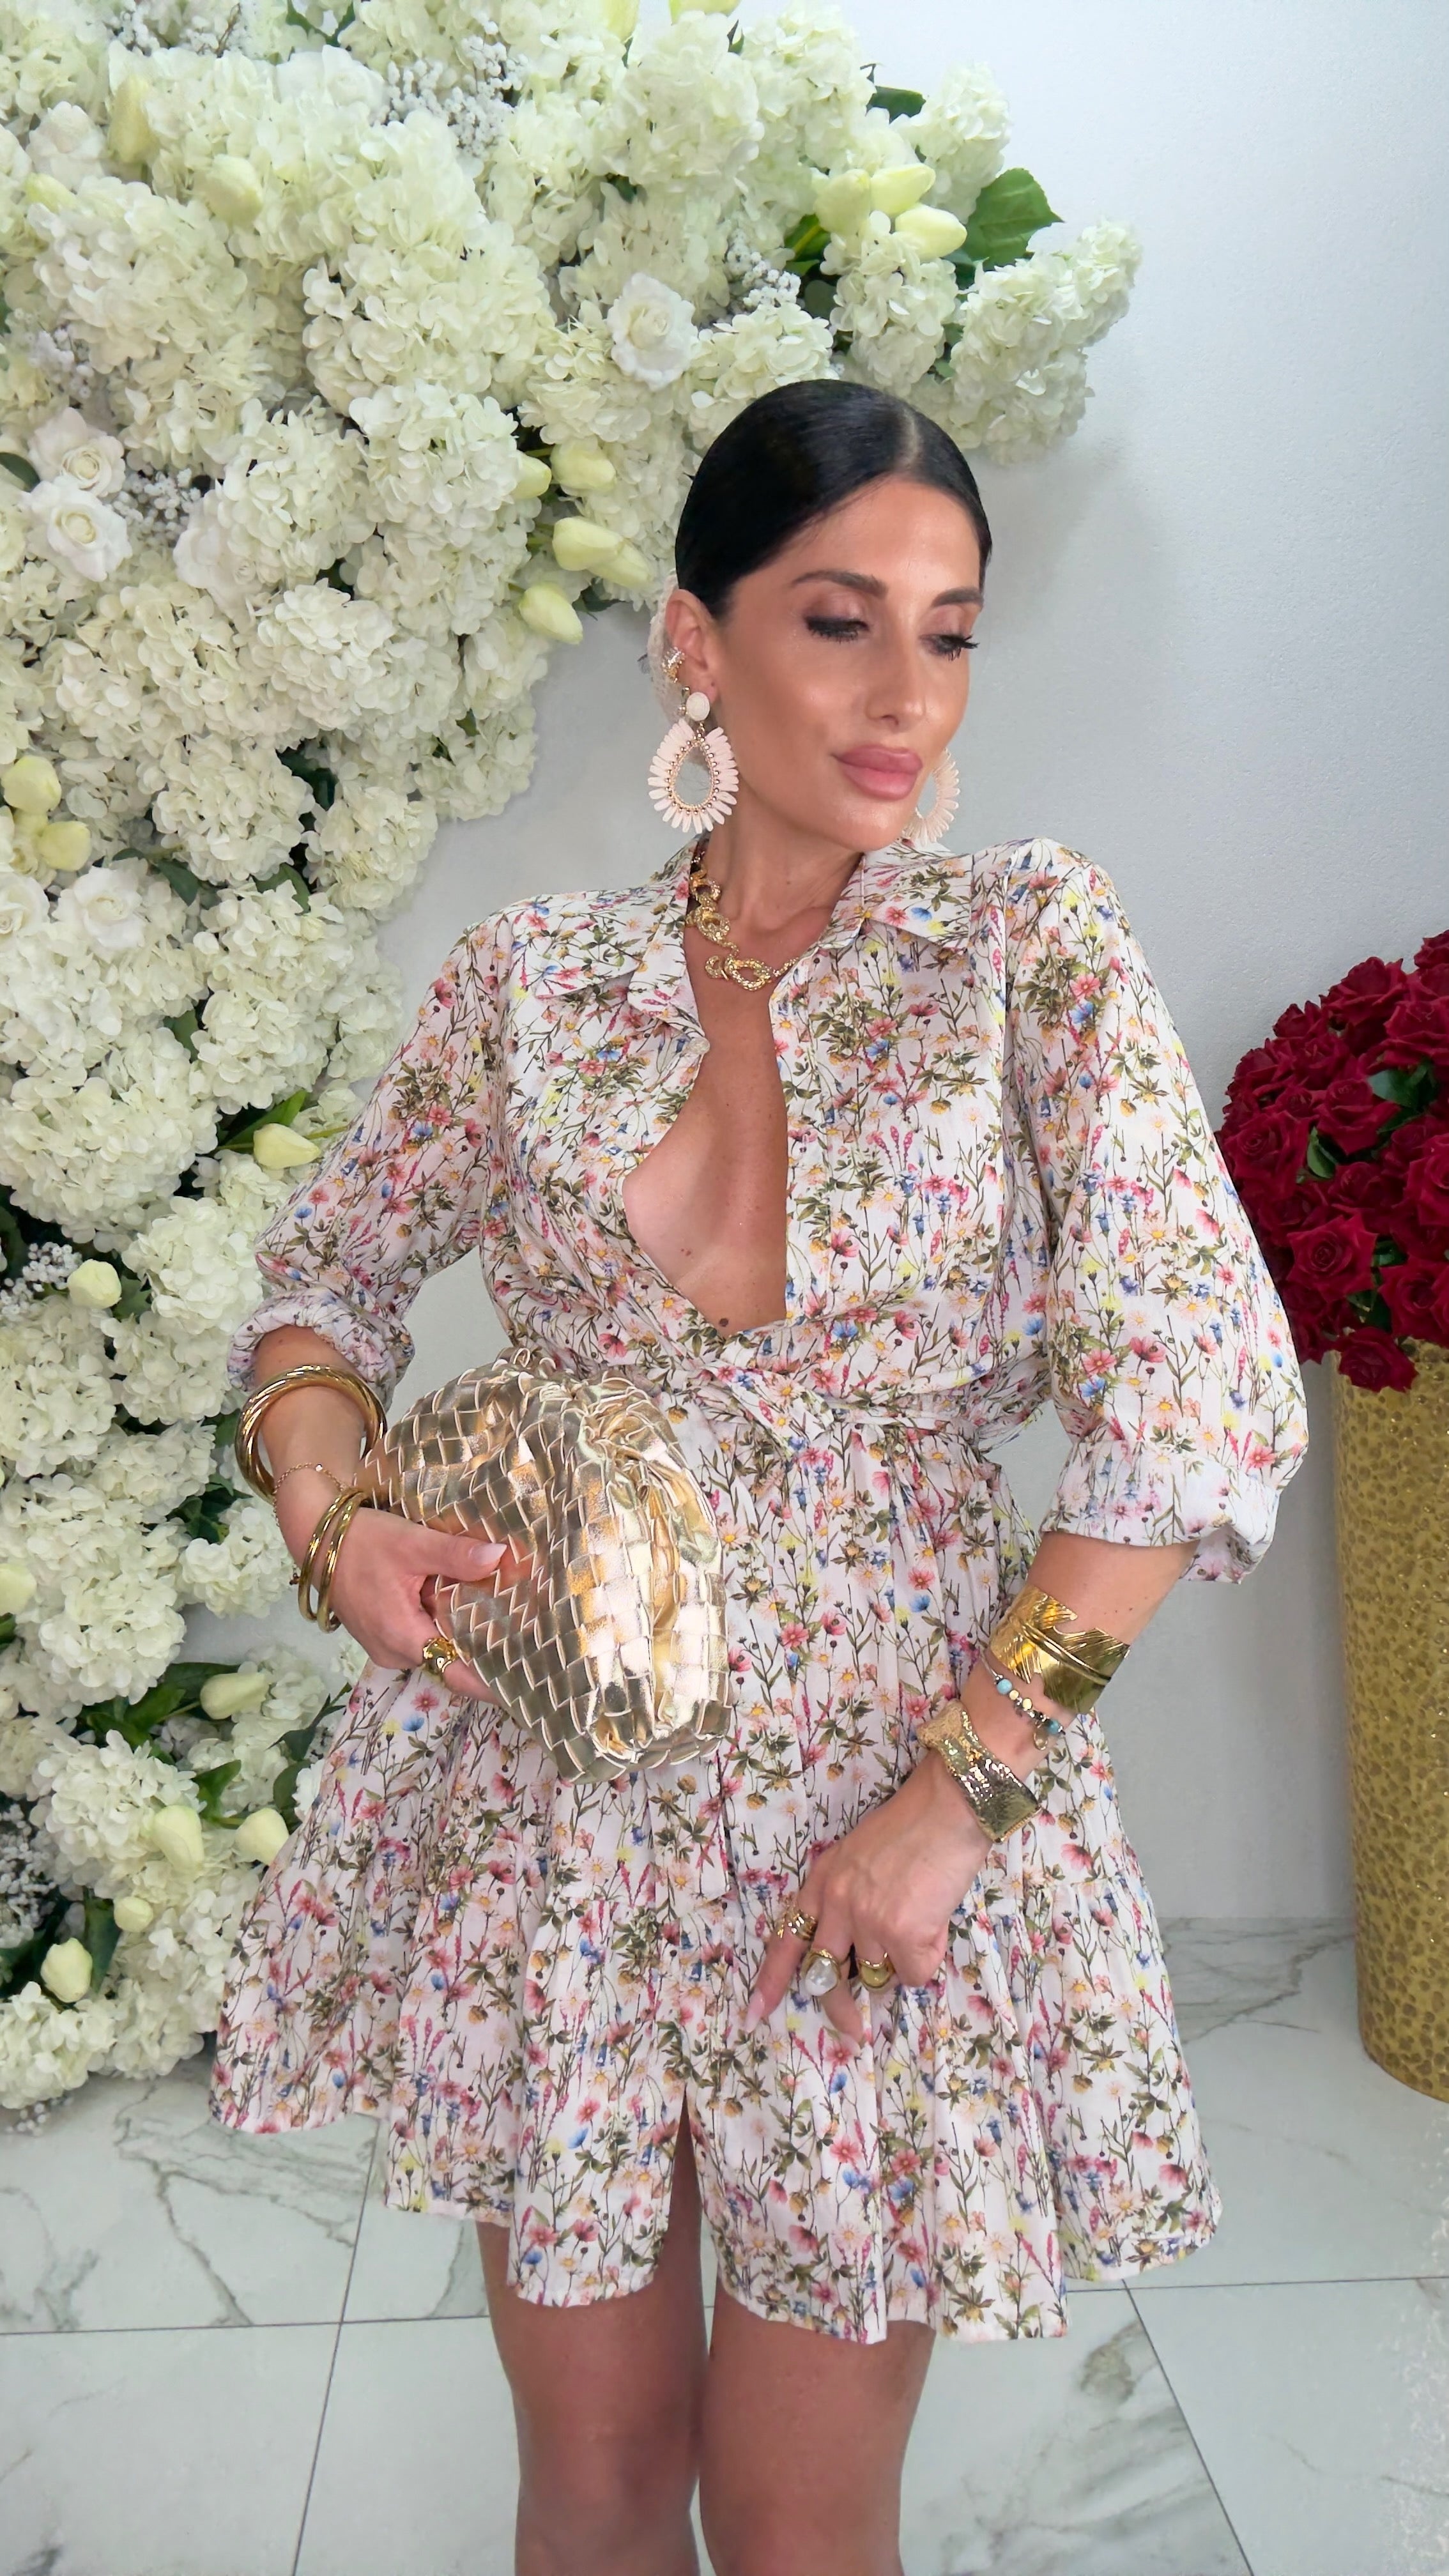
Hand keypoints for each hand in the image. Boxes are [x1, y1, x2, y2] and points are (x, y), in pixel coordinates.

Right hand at [280, 1481, 508, 1701]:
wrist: (317, 1536)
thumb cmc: (361, 1540)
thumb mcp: (411, 1542)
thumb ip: (454, 1554)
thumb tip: (499, 1557)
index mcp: (402, 1637)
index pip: (456, 1674)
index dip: (491, 1681)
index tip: (525, 1683)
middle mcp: (393, 1651)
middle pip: (449, 1660)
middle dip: (484, 1650)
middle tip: (528, 1638)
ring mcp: (385, 1645)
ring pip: (435, 1648)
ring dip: (462, 1634)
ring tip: (507, 1619)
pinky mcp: (381, 1633)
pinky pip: (420, 1637)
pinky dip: (441, 1625)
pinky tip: (466, 1606)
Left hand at [743, 1752, 991, 2047]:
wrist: (947, 1808)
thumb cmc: (911, 1826)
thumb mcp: (858, 1857)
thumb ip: (847, 1898)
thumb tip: (858, 1949)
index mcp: (821, 1884)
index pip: (787, 1941)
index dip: (772, 1980)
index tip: (755, 2013)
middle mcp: (836, 1906)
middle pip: (827, 1977)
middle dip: (839, 2010)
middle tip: (851, 2031)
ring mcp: (867, 1922)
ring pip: (879, 1975)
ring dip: (901, 1961)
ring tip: (921, 1918)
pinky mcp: (902, 1935)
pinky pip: (914, 1974)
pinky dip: (927, 1958)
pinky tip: (935, 1922)